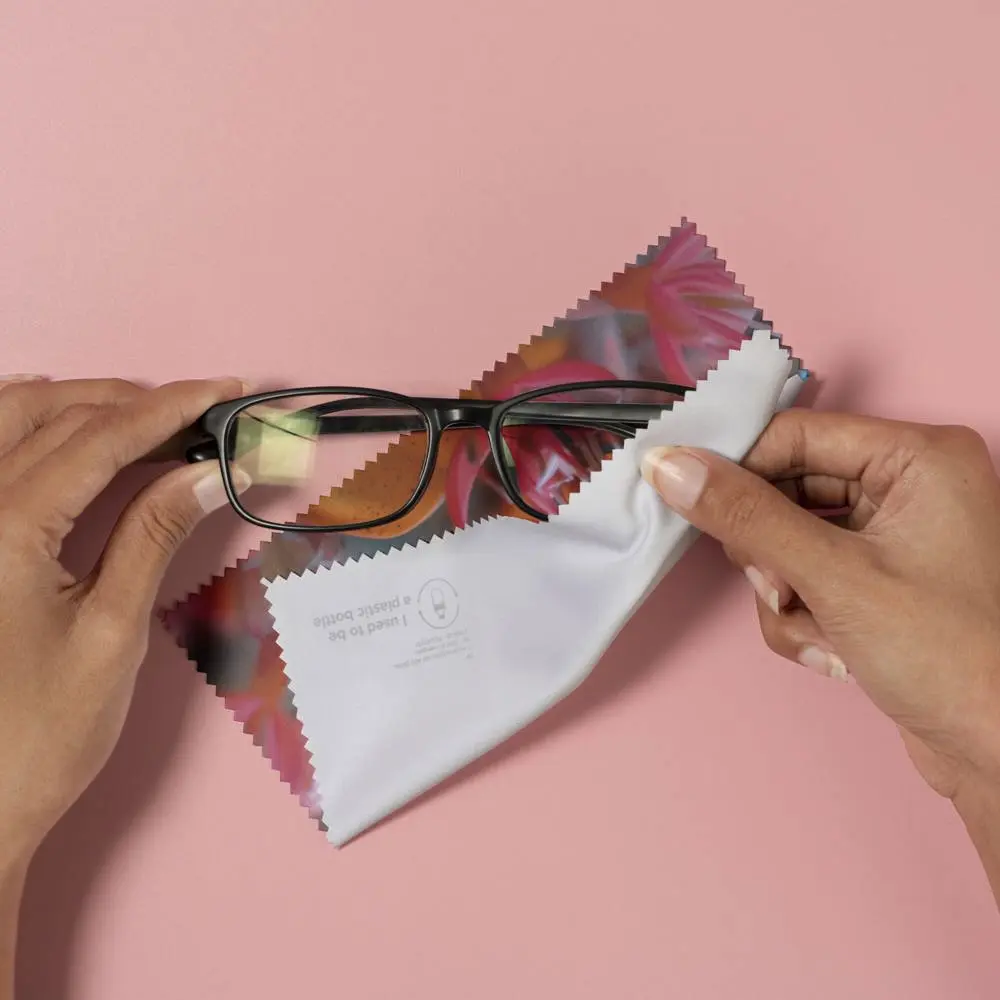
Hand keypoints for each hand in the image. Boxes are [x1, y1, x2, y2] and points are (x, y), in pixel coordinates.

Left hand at [0, 373, 247, 863]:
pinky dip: (31, 427)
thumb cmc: (39, 735)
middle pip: (54, 415)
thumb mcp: (113, 631)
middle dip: (133, 402)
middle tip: (202, 412)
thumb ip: (155, 534)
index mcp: (4, 532)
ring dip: (81, 404)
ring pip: (8, 418)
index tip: (227, 391)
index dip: (172, 407)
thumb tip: (209, 471)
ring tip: (145, 416)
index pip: (101, 439)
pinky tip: (69, 435)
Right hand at [641, 411, 999, 814]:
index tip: (683, 496)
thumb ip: (746, 517)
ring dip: (783, 592)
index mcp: (919, 457)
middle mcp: (909, 486)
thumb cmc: (952, 659)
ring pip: (788, 540)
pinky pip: (806, 577)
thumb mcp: (834, 577)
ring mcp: (894, 537)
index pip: (794, 435)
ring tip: (815, 629)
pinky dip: (802, 616)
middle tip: (777, 586)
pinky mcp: (879, 582)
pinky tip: (832, 651)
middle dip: (768, 550)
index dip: (736, 469)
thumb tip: (671, 468)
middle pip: (787, 489)